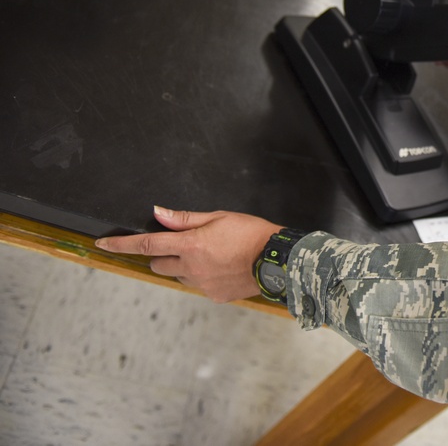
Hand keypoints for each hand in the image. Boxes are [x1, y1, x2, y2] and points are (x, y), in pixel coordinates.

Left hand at [94, 207, 281, 302]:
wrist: (279, 260)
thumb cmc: (252, 233)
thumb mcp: (219, 216)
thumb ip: (185, 219)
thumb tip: (158, 215)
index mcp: (190, 245)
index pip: (146, 245)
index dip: (121, 245)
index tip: (103, 244)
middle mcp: (191, 268)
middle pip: (160, 264)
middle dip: (165, 255)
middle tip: (188, 245)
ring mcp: (202, 285)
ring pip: (179, 276)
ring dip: (185, 267)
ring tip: (214, 256)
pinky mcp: (215, 296)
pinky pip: (199, 286)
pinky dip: (205, 277)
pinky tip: (224, 268)